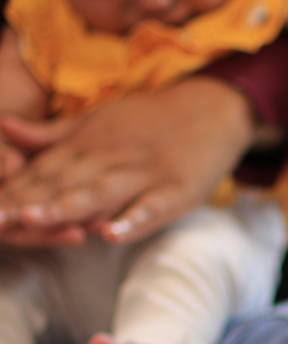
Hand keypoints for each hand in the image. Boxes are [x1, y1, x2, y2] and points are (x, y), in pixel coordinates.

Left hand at [0, 76, 252, 244]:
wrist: (212, 108)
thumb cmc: (151, 120)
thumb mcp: (97, 120)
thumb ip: (50, 134)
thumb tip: (2, 128)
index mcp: (86, 144)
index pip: (39, 171)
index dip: (8, 191)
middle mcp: (109, 157)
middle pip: (61, 184)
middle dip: (24, 204)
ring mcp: (143, 174)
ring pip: (100, 193)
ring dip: (66, 207)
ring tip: (35, 220)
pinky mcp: (177, 190)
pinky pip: (151, 208)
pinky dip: (132, 221)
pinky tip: (111, 235)